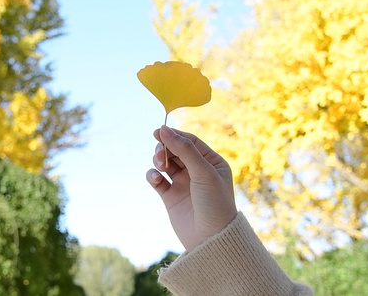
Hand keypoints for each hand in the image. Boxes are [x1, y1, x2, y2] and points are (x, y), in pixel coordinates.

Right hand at [146, 126, 236, 251]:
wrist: (210, 239)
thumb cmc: (214, 203)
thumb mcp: (203, 172)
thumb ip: (184, 149)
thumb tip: (164, 129)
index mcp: (212, 163)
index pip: (190, 142)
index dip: (175, 135)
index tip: (159, 131)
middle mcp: (197, 172)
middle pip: (176, 150)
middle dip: (165, 148)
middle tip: (161, 153)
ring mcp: (184, 184)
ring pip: (165, 163)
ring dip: (159, 160)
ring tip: (160, 166)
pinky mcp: (171, 197)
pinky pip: (158, 180)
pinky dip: (153, 176)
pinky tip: (155, 178)